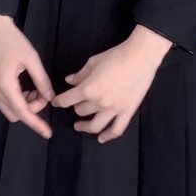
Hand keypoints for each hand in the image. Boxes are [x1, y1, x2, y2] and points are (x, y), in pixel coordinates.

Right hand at [0, 15, 54, 139]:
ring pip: (11, 109)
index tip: (47, 132)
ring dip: (27, 104)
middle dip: (33, 109)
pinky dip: (20, 100)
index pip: (22, 112)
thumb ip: (42, 81)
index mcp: (5, 85)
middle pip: (16, 114)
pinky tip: (29, 89)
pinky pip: (7, 102)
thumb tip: (51, 97)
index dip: (36, 123)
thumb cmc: (13, 41)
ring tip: (38, 89)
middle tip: (44, 93)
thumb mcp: (32, 59)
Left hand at [51, 24, 173, 142]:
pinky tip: (101, 139)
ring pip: (95, 126)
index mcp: (88, 89)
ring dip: (85, 127)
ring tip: (79, 126)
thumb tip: (69, 81)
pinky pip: (116, 130)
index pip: (67, 100)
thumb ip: (79, 75)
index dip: (59, 101)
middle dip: (76, 106)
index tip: (55, 102)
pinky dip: (108, 136)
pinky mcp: (127, 112)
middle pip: (80, 111)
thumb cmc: (115, 56)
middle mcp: (99, 103)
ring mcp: (114, 110)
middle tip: (77, 103)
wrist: (140, 57)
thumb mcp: (93, 62)